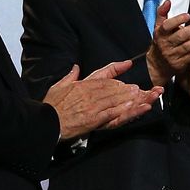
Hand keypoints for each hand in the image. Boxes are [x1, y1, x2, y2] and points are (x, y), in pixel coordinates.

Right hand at [44, 62, 159, 140]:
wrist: (46, 123)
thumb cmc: (51, 106)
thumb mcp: (58, 86)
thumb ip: (70, 76)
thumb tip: (75, 67)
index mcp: (82, 85)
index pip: (103, 78)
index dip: (116, 75)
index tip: (127, 71)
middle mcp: (90, 93)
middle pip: (114, 88)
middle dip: (128, 89)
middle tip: (139, 89)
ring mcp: (93, 106)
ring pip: (116, 99)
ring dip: (131, 98)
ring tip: (143, 96)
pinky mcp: (95, 119)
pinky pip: (113, 113)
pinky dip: (125, 109)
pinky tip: (134, 107)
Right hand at [145, 0, 189, 85]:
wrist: (157, 65)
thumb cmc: (160, 42)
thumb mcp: (158, 28)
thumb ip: (162, 13)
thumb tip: (167, 1)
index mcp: (160, 34)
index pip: (167, 26)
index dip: (177, 20)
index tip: (188, 15)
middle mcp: (165, 44)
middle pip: (180, 36)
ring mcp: (172, 55)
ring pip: (188, 46)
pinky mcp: (180, 63)